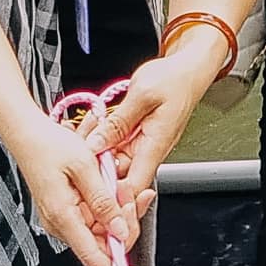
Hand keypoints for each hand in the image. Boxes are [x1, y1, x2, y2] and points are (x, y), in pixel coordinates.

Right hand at [6, 107, 138, 265]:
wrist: (27, 133)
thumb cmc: (49, 145)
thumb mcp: (85, 167)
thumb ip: (104, 201)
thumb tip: (120, 231)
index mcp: (62, 216)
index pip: (92, 255)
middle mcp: (60, 223)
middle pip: (102, 242)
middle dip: (124, 224)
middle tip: (134, 197)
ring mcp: (62, 217)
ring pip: (100, 228)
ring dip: (117, 211)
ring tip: (122, 184)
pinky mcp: (65, 209)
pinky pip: (93, 216)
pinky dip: (108, 205)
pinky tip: (114, 187)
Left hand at [93, 45, 216, 223]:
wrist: (187, 70)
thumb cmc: (173, 80)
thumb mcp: (141, 94)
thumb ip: (117, 122)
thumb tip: (96, 144)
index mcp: (155, 146)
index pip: (134, 186)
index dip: (113, 195)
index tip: (91, 187)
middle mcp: (149, 151)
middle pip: (118, 175)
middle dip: (95, 164)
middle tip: (77, 145)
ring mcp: (143, 145)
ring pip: (114, 160)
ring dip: (97, 149)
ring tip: (83, 131)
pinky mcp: (137, 137)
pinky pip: (116, 145)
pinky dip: (102, 137)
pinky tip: (92, 125)